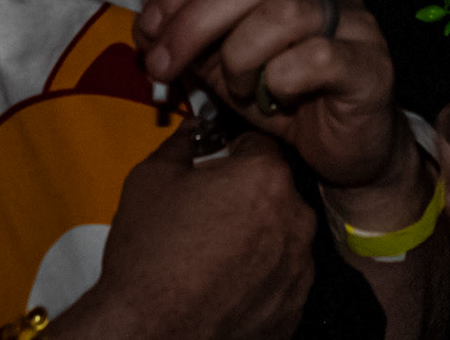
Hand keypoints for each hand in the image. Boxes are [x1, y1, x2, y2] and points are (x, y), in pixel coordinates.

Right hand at [54, 122, 315, 339]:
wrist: (150, 331)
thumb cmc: (150, 254)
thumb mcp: (152, 179)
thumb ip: (181, 143)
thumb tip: (193, 130)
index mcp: (265, 178)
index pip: (258, 145)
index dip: (231, 151)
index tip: (213, 162)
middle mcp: (295, 219)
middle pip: (274, 191)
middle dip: (245, 195)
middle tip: (206, 212)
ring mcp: (299, 268)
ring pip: (281, 234)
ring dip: (256, 236)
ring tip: (213, 253)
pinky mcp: (293, 307)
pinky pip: (281, 277)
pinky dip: (259, 276)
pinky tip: (224, 282)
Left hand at [134, 0, 399, 190]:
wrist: (346, 146)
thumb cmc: (285, 91)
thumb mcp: (223, 58)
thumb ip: (190, 33)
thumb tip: (146, 25)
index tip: (145, 30)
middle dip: (190, 24)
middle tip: (161, 67)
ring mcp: (355, 16)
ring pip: (281, 12)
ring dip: (239, 56)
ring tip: (237, 87)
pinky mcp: (371, 60)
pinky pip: (315, 58)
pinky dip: (280, 81)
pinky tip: (276, 100)